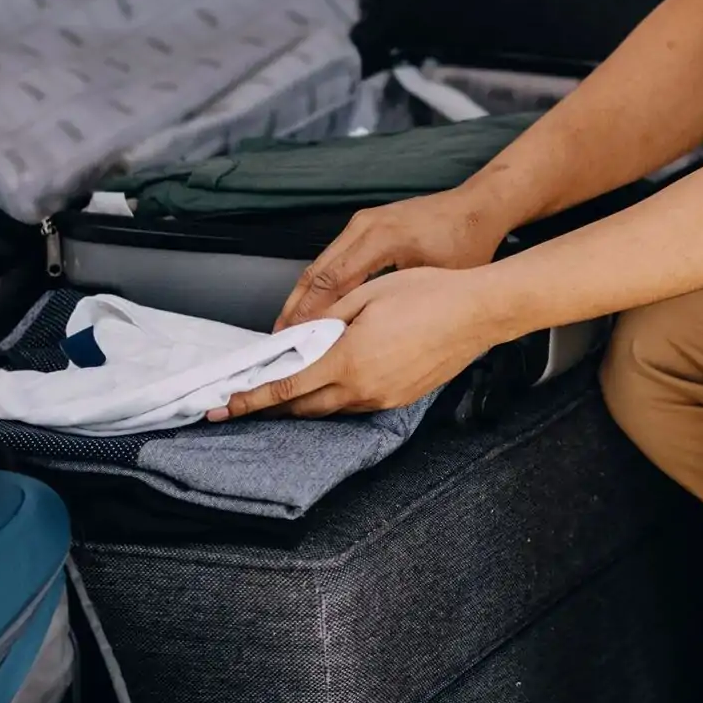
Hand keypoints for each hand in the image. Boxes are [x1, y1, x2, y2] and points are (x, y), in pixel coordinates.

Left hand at [216, 266, 509, 419]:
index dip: (250, 399)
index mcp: (348, 360)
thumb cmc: (428, 294)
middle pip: (302, 408)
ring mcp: (383, 398)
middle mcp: (363, 388)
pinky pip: (355, 404)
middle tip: (242, 404)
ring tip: (284, 389)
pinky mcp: (399, 399)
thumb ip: (326, 321)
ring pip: (330, 408)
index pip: (286, 388)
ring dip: (304, 402)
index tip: (224, 406)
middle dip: (269, 408)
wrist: (478, 312)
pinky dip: (334, 397)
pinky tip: (331, 380)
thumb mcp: (366, 296)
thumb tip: (297, 337)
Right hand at [273, 185, 512, 329]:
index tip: (295, 342)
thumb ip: (397, 304)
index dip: (310, 314)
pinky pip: (334, 257)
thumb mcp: (435, 280)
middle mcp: (364, 226)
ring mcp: (362, 222)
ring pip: (320, 263)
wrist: (478, 207)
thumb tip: (361, 336)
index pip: (332, 281)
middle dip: (295, 308)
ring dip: (303, 296)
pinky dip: (320, 284)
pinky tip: (314, 307)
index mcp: (381, 239)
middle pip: (315, 271)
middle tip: (278, 340)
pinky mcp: (365, 225)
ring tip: (289, 329)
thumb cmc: (466, 244)